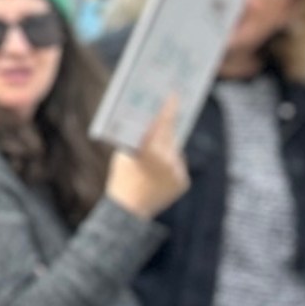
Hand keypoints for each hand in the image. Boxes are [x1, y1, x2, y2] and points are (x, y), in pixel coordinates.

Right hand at [103, 100, 189, 217]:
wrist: (129, 210)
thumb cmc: (122, 177)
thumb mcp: (125, 153)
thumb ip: (138, 139)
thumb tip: (149, 122)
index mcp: (151, 150)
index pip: (163, 122)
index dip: (169, 108)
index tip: (174, 95)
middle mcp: (168, 159)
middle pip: (171, 135)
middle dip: (168, 126)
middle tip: (169, 112)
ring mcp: (177, 171)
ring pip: (175, 151)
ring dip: (167, 148)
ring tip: (155, 151)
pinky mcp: (183, 181)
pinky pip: (177, 165)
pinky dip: (170, 165)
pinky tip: (159, 170)